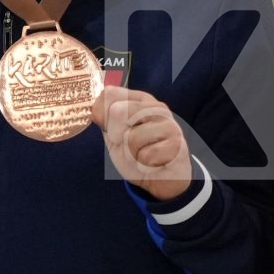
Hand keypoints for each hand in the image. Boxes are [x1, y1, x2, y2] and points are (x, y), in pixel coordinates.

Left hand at [91, 86, 194, 201]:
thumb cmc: (137, 153)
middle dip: (116, 135)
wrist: (160, 179)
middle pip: (118, 111)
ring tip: (142, 155)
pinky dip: (144, 165)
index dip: (103, 116)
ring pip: (132, 137)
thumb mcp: (114, 134)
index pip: (110, 94)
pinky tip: (153, 164)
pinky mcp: (177, 145)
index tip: (113, 129)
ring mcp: (169, 124)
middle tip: (128, 145)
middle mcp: (156, 107)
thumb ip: (104, 119)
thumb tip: (96, 110)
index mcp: (140, 100)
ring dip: (131, 154)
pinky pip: (147, 156)